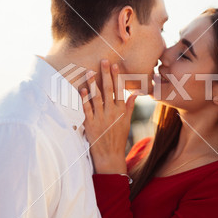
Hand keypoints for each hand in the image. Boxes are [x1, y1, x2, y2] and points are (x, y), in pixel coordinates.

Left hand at [80, 59, 137, 173]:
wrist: (110, 156)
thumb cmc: (118, 138)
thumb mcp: (126, 122)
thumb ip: (130, 107)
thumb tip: (134, 94)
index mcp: (121, 111)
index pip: (119, 90)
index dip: (116, 77)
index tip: (115, 65)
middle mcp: (112, 112)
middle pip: (108, 90)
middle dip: (106, 74)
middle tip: (103, 61)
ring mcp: (101, 118)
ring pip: (96, 97)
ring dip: (93, 83)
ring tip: (89, 71)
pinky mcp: (91, 124)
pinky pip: (87, 109)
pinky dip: (85, 99)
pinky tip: (82, 90)